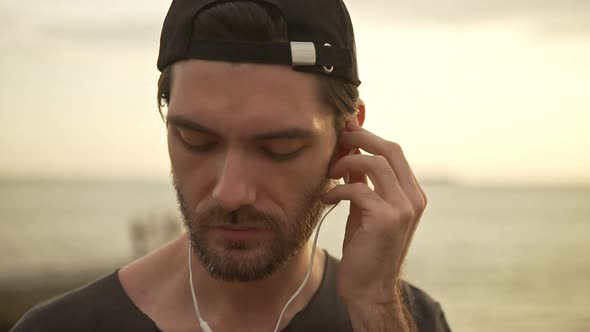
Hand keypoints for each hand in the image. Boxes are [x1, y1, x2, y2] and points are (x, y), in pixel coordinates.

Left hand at [321, 122, 426, 328]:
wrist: (369, 289)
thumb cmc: (366, 248)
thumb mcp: (366, 209)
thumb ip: (364, 181)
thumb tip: (350, 152)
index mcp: (411, 193)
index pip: (393, 151)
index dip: (367, 135)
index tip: (344, 129)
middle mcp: (413, 198)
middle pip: (389, 149)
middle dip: (359, 138)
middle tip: (335, 139)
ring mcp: (404, 208)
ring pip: (376, 164)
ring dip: (346, 162)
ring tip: (328, 172)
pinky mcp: (387, 219)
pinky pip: (359, 189)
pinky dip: (338, 189)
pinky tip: (326, 199)